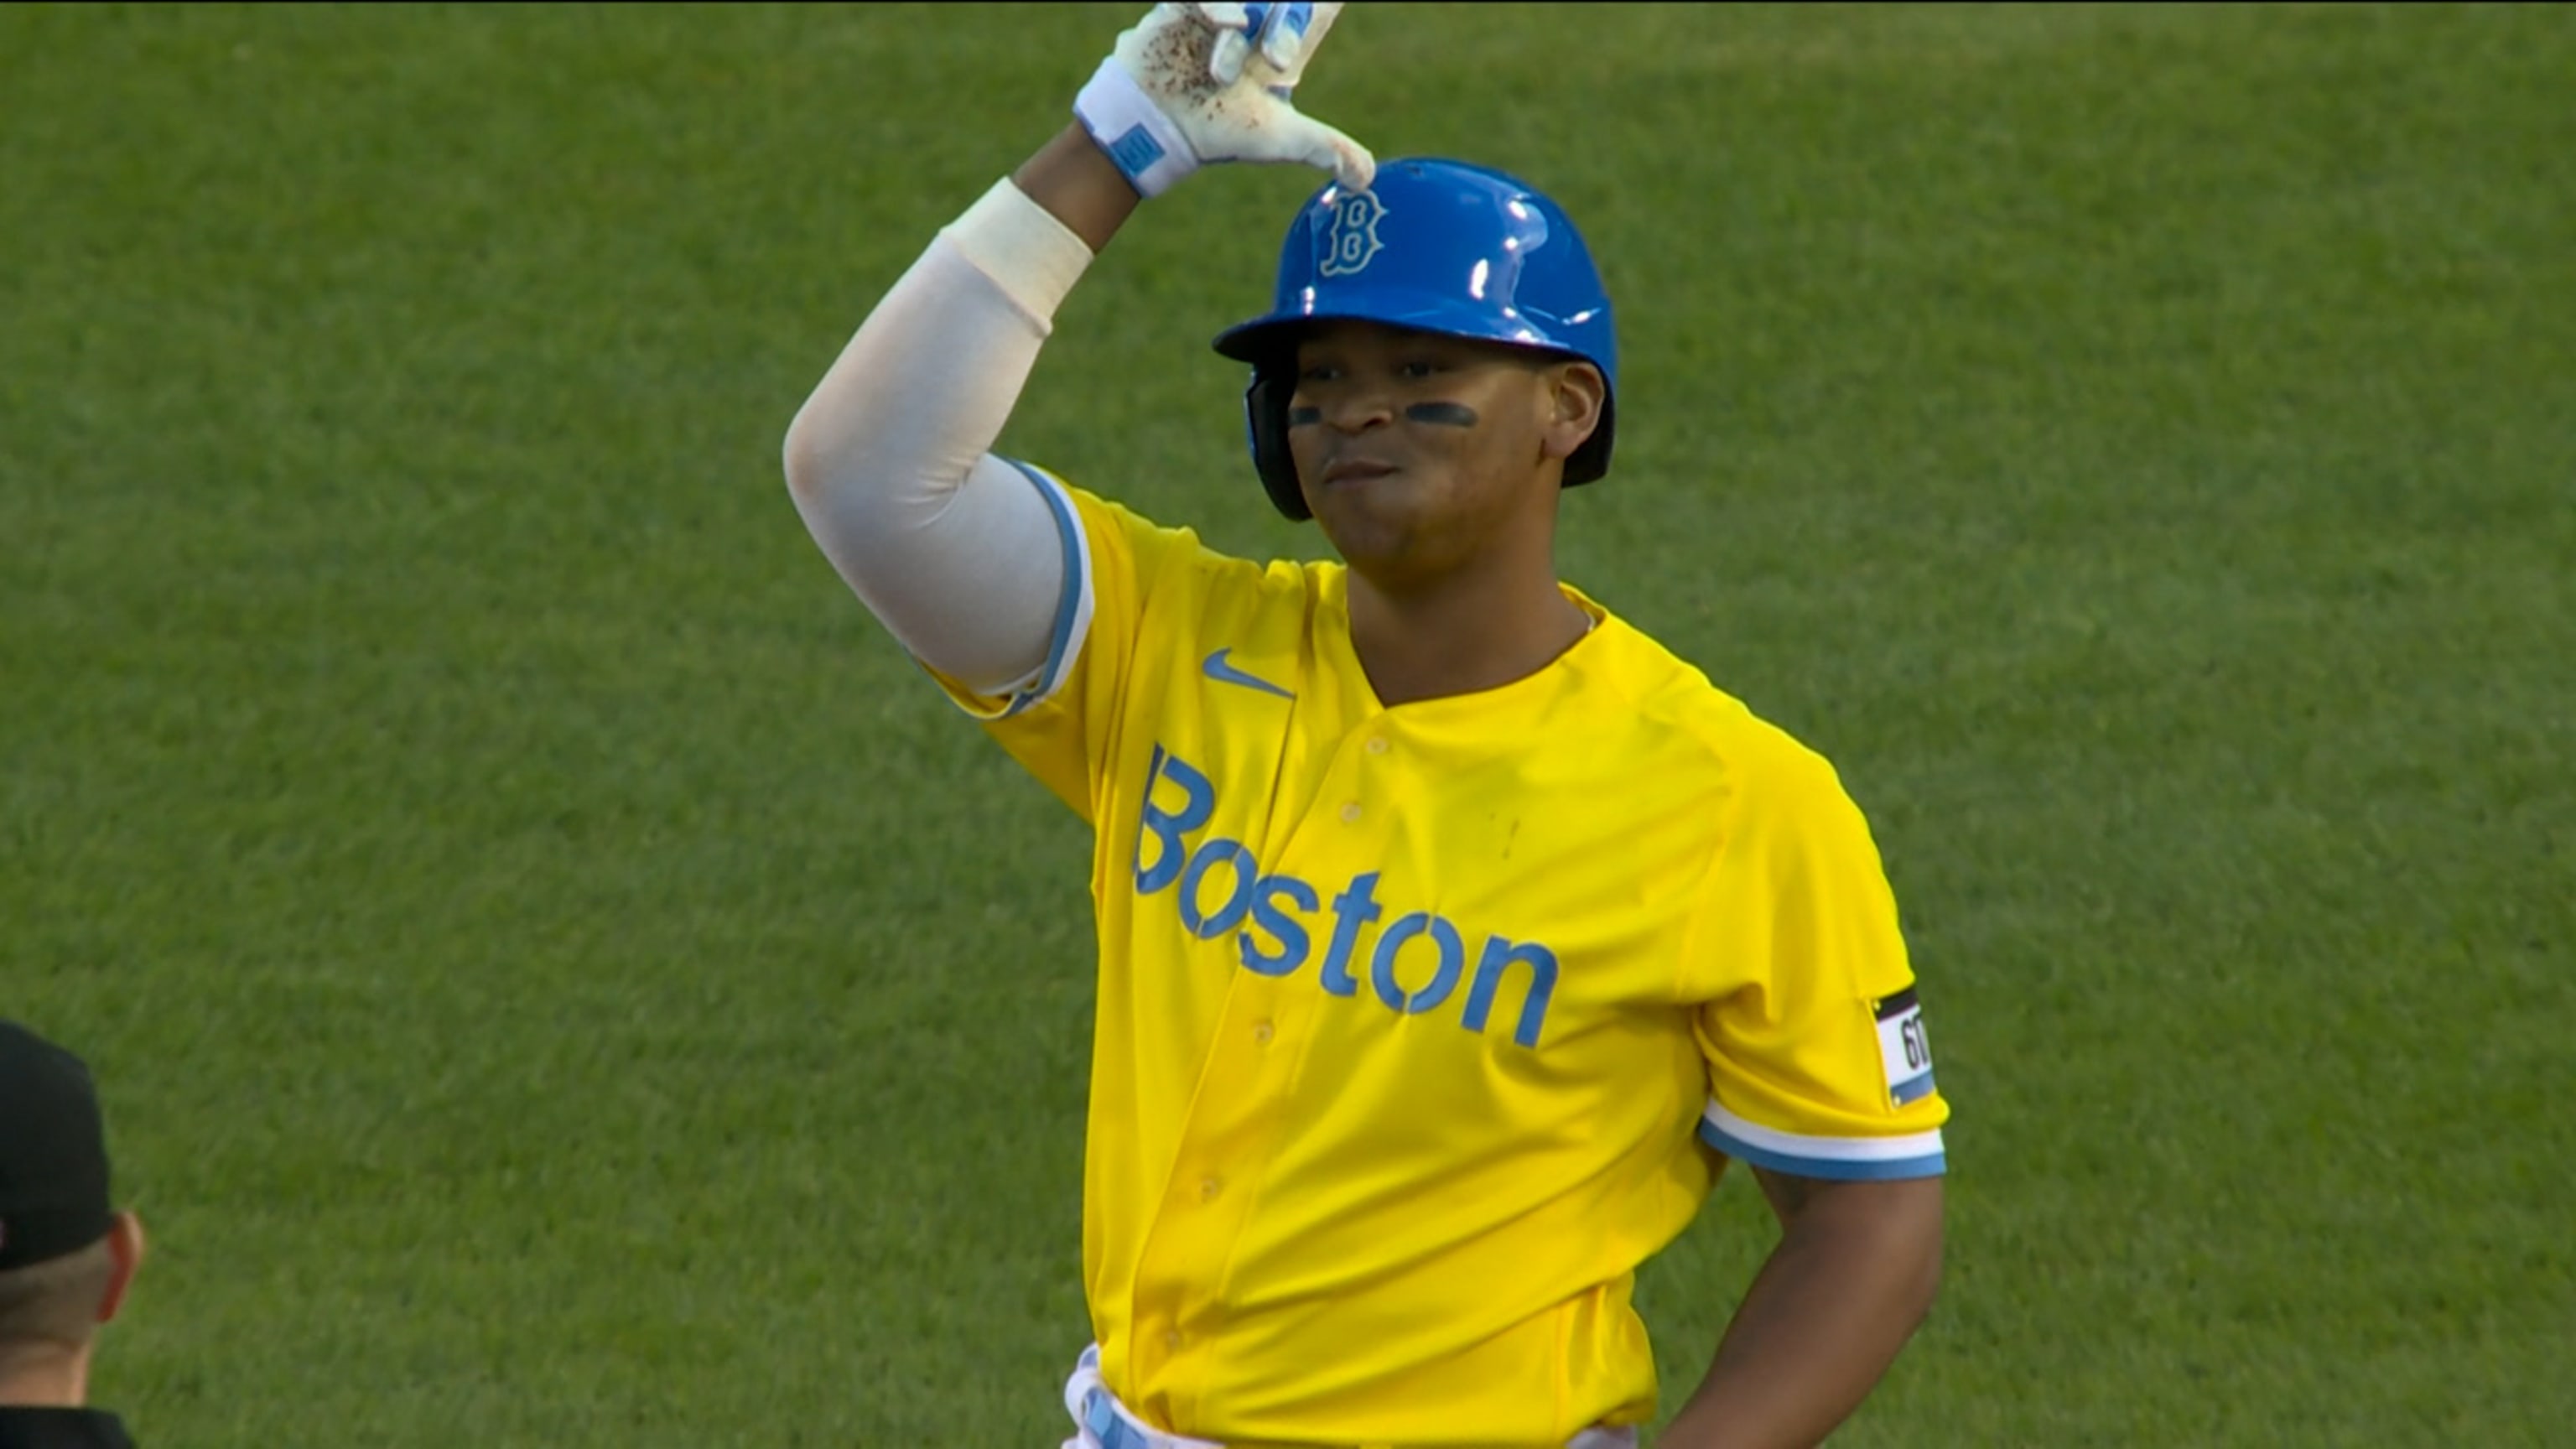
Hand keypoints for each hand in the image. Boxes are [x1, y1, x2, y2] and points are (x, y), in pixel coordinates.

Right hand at [1073, 2, 1375, 198]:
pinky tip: (1221, 21)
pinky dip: (1216, 4)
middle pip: (1283, 4)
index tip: (1336, 1)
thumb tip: (1368, 178)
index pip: (1313, 12)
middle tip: (1275, 58)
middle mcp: (1251, 27)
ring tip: (1229, 58)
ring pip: (1247, 1)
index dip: (1322, 6)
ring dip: (1246, 18)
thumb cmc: (1216, 132)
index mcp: (1278, 48)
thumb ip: (1326, 148)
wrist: (1155, 130)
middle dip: (1286, 20)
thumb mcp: (1278, 138)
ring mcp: (1218, 14)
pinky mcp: (1183, 9)